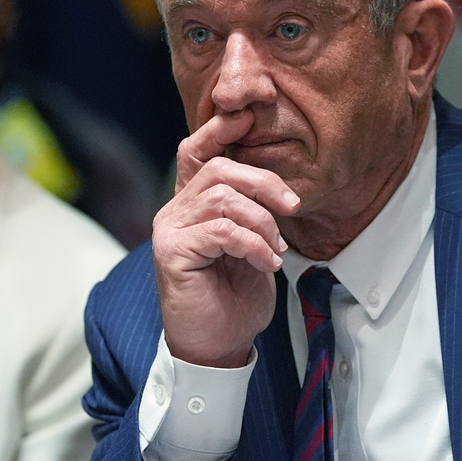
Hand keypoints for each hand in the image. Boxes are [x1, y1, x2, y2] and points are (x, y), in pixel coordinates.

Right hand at [154, 110, 298, 367]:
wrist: (218, 345)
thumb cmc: (234, 295)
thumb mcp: (251, 244)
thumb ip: (250, 210)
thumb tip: (275, 182)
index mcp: (192, 202)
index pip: (197, 149)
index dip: (220, 128)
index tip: (250, 116)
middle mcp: (174, 210)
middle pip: (219, 168)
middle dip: (264, 181)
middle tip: (292, 205)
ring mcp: (169, 229)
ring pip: (222, 197)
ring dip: (262, 222)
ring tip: (275, 248)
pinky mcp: (172, 252)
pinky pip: (221, 230)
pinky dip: (253, 244)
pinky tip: (267, 262)